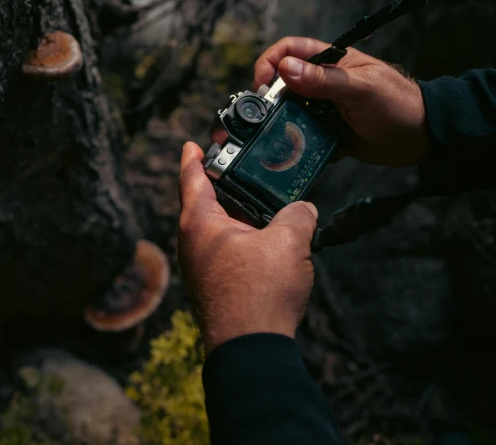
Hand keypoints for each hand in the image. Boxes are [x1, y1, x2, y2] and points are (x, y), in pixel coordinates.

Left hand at [177, 142, 317, 353]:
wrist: (250, 350)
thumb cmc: (261, 293)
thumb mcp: (289, 242)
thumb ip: (299, 215)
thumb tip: (304, 209)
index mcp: (200, 223)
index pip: (191, 178)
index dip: (194, 157)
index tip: (193, 144)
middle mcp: (191, 243)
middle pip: (204, 203)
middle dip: (223, 186)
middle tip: (242, 170)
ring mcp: (198, 268)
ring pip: (216, 230)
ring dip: (236, 217)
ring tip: (262, 206)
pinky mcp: (211, 286)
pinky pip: (223, 252)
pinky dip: (240, 241)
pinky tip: (264, 244)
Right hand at [253, 36, 429, 166]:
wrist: (422, 139)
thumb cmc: (397, 105)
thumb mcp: (360, 89)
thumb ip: (323, 80)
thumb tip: (284, 69)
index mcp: (330, 61)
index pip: (290, 50)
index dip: (270, 63)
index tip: (262, 86)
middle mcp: (322, 83)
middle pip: (282, 85)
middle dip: (270, 101)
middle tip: (263, 119)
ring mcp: (323, 109)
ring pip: (289, 114)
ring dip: (281, 126)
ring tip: (278, 140)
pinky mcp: (326, 133)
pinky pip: (302, 136)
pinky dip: (297, 145)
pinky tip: (298, 153)